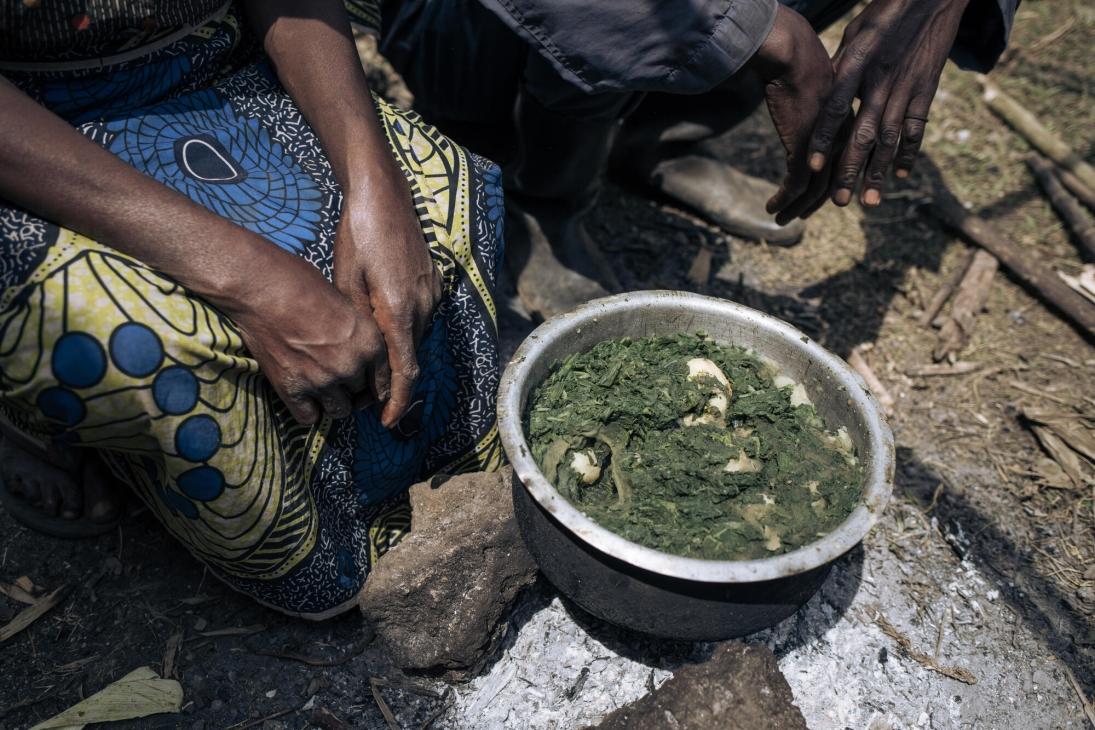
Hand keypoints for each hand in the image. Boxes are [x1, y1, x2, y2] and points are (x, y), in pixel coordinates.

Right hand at [231, 253, 386, 424]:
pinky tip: (302, 396)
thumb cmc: (302, 285)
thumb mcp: (345, 304)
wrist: (262, 288)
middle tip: (335, 378)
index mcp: (371, 343)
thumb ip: (357, 335)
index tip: (365, 388)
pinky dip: (307, 410)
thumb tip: (360, 353)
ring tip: (320, 387)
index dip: (374, 387)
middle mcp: (351, 365)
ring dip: (332, 402)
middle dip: (350, 389)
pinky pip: (309, 417)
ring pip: (339, 410)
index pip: (384, 383)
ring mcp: (322, 380)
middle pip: (360, 395)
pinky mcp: (293, 389)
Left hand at [334, 174, 441, 427]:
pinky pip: (420, 318)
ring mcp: (432, 293)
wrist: (383, 196)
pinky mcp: (433, 283)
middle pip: (411, 359)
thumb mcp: (346, 284)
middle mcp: (423, 306)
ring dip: (397, 358)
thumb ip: (360, 327)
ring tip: (370, 368)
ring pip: (415, 339)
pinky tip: (382, 330)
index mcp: (399, 310)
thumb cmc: (357, 237)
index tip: (388, 423)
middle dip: (392, 384)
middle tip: (366, 400)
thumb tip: (366, 364)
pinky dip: (403, 334)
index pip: (405, 371)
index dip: (397, 402)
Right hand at [747, 5, 836, 224]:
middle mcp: (843, 142)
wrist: (794, 61)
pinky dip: (783, 202)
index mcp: (849, 127)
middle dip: (815, 205)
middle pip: (833, 184)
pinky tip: (771, 207)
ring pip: (814, 192)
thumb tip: (807, 109)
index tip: (823, 200)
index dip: (835, 186)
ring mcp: (826, 149)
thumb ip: (819, 108)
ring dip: (796, 210)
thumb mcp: (818, 91)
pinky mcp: (805, 153)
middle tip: (800, 217)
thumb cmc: (802, 68)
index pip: (845, 166)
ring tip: (780, 219)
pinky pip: (794, 187)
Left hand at [807, 0, 969, 206]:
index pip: (836, 107)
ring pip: (891, 137)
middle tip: (839, 202)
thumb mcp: (854, 36)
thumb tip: (822, 98)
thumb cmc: (884, 14)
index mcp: (857, 64)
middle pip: (863, 133)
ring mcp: (906, 85)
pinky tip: (900, 174)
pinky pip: (918, 126)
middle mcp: (881, 79)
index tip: (813, 166)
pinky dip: (909, 151)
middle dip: (851, 170)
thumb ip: (840, 69)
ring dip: (879, 171)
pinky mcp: (927, 88)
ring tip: (869, 201)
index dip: (824, 138)